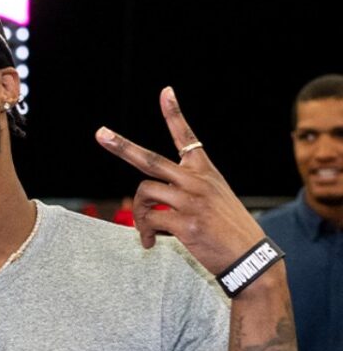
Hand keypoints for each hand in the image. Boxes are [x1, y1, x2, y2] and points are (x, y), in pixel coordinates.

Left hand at [96, 87, 264, 273]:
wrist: (250, 258)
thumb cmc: (229, 230)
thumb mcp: (215, 198)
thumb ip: (185, 190)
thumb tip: (149, 197)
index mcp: (205, 172)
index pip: (187, 138)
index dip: (174, 114)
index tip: (166, 92)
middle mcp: (197, 181)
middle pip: (150, 159)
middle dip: (122, 146)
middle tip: (100, 134)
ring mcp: (191, 201)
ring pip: (144, 193)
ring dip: (138, 212)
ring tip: (146, 229)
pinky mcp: (186, 223)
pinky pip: (149, 220)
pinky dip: (144, 232)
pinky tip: (151, 243)